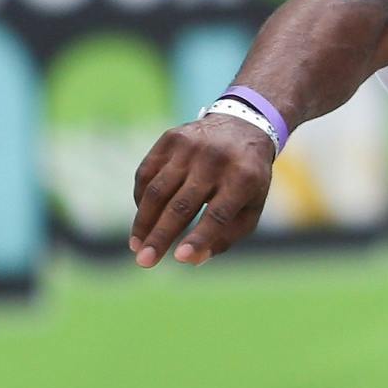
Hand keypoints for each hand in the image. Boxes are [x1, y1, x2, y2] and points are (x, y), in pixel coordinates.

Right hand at [130, 117, 275, 266]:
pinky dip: (141, 199)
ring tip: (137, 246)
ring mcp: (190, 146)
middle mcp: (215, 160)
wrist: (243, 125)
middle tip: (144, 262)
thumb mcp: (251, 207)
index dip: (198, 237)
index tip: (179, 259)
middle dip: (160, 236)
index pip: (217, 214)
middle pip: (181, 205)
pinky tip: (142, 219)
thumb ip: (226, 236)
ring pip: (158, 190)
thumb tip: (191, 259)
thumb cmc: (247, 179)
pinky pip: (147, 173)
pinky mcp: (171, 139)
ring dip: (143, 222)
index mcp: (243, 178)